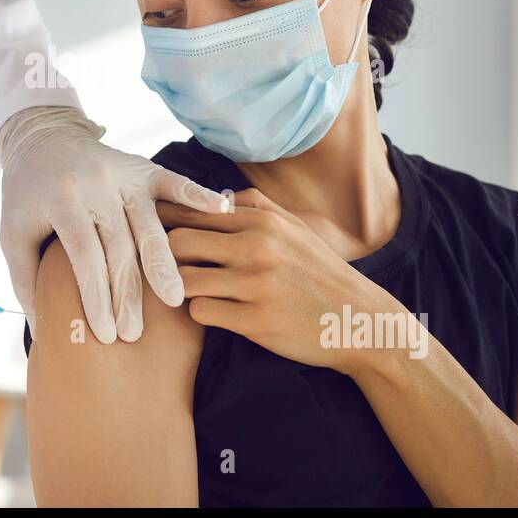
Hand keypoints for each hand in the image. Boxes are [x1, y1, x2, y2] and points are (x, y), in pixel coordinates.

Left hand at [0, 106, 226, 343]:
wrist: (41, 138)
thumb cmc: (27, 195)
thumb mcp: (12, 233)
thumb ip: (25, 280)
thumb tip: (43, 333)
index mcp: (62, 199)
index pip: (85, 256)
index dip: (96, 296)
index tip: (107, 333)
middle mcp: (95, 184)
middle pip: (120, 246)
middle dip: (129, 294)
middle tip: (135, 333)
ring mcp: (122, 173)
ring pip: (149, 224)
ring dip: (163, 264)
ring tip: (176, 300)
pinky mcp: (141, 166)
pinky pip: (172, 183)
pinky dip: (196, 196)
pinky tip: (220, 212)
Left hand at [158, 188, 405, 373]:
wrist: (358, 320)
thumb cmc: (320, 271)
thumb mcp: (297, 228)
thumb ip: (258, 206)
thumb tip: (219, 196)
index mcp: (263, 222)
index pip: (194, 212)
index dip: (170, 223)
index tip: (159, 234)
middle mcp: (257, 248)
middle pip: (178, 243)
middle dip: (170, 257)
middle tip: (177, 267)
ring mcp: (256, 286)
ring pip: (184, 280)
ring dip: (184, 288)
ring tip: (198, 290)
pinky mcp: (255, 322)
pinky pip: (201, 312)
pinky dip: (203, 312)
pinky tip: (218, 311)